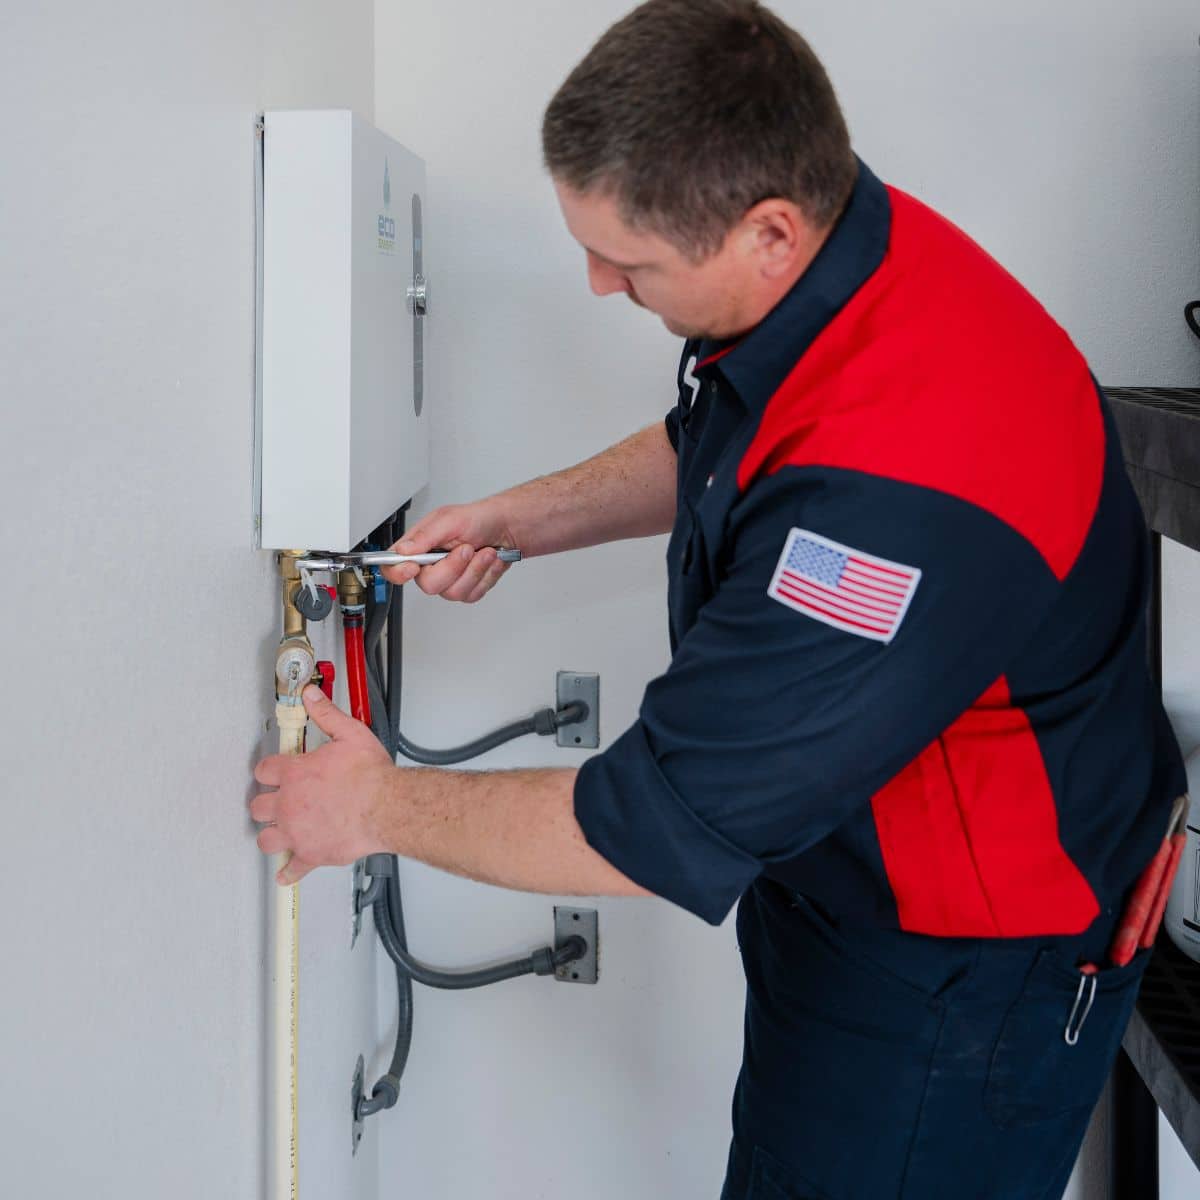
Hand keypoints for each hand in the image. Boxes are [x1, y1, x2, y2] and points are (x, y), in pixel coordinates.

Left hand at [251, 686, 393, 884]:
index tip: (276, 772)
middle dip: (266, 803)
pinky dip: (289, 872)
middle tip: (277, 801)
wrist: (388, 807)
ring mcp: (297, 832)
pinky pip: (292, 869)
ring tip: (279, 831)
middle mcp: (289, 804)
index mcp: (294, 774)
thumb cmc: (371, 776)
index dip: (269, 770)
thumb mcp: (350, 734)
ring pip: (266, 839)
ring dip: (271, 835)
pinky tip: (287, 873)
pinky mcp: (311, 854)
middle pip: (258, 807)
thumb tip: (311, 697)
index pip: (264, 771)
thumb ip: (326, 715)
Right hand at [382, 499, 518, 602]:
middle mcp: (430, 565)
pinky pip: (472, 594)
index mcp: (418, 546)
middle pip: (428, 585)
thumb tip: (403, 550)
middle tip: (467, 549)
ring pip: (454, 592)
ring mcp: (449, 579)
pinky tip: (489, 561)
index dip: (398, 572)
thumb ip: (425, 536)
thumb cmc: (478, 519)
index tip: (413, 567)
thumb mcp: (451, 519)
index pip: (393, 566)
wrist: (506, 527)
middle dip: (453, 567)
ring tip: (485, 552)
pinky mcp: (467, 588)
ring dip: (475, 570)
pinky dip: (486, 575)